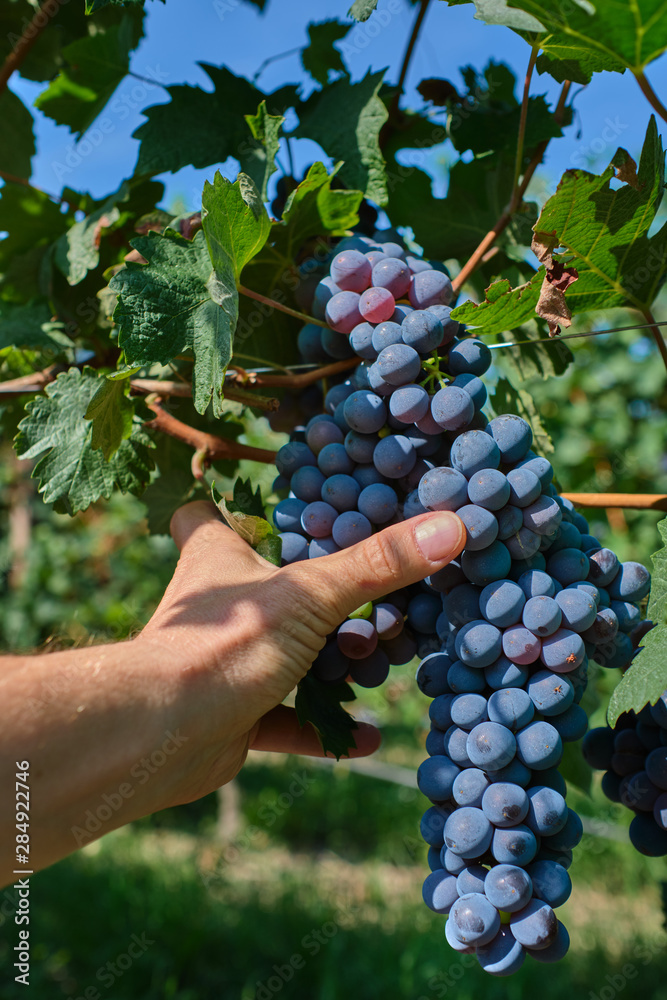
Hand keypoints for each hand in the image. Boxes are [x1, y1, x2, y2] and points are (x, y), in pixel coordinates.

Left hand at [135, 501, 464, 807]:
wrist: (163, 735)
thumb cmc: (225, 643)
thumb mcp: (311, 593)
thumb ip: (379, 564)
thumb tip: (453, 525)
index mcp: (218, 557)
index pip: (204, 516)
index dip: (226, 508)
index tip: (268, 508)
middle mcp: (217, 607)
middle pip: (261, 589)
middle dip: (312, 598)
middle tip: (367, 600)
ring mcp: (224, 662)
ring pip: (280, 656)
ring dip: (326, 665)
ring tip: (375, 663)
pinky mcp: (232, 714)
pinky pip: (285, 720)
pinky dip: (323, 727)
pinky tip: (368, 736)